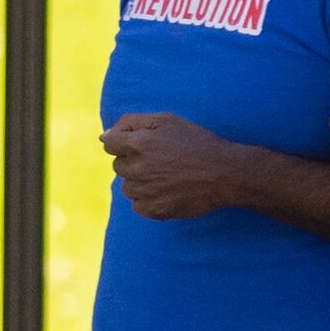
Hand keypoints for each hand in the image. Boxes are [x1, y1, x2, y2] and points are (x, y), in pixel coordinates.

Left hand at [100, 112, 248, 219]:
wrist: (225, 174)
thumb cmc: (197, 142)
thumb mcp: (167, 120)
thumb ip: (132, 123)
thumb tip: (104, 136)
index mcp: (139, 143)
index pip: (108, 143)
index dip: (121, 142)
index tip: (137, 145)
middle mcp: (138, 168)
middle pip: (118, 165)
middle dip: (133, 161)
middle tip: (160, 160)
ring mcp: (146, 191)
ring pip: (127, 186)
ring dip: (140, 181)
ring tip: (166, 176)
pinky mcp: (155, 210)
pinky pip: (137, 205)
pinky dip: (148, 199)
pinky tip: (167, 191)